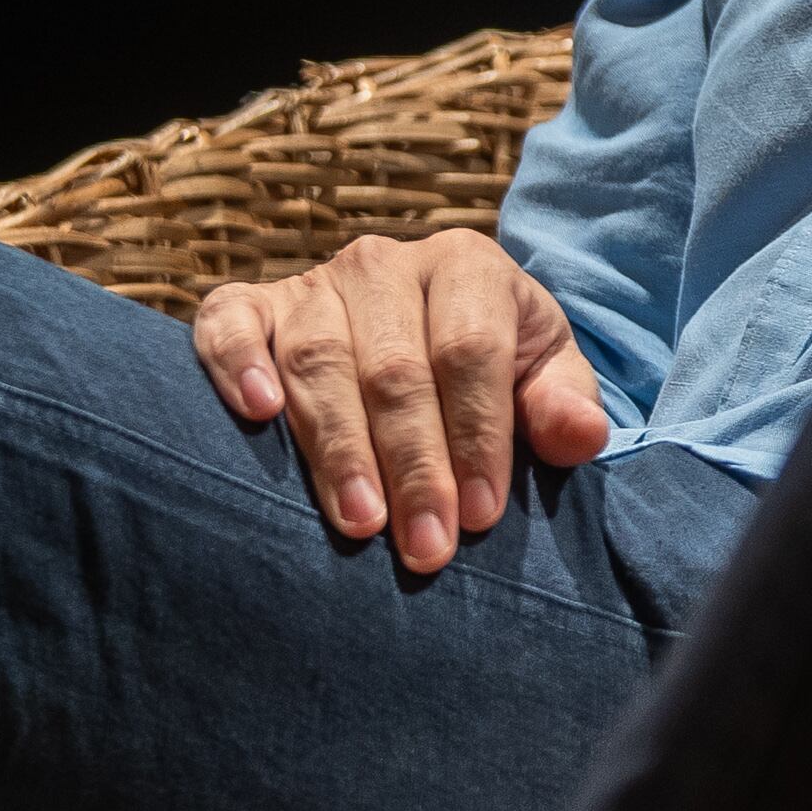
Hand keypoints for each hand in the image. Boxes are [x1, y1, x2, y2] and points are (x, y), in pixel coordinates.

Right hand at [192, 231, 608, 572]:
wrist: (420, 329)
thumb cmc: (490, 369)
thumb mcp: (542, 376)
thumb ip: (564, 405)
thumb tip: (581, 438)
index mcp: (467, 266)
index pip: (470, 352)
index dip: (477, 435)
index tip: (480, 516)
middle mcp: (385, 264)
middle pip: (394, 367)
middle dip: (414, 464)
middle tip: (425, 546)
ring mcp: (314, 282)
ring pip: (318, 359)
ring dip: (337, 447)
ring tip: (360, 521)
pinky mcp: (254, 305)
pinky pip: (230, 322)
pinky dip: (238, 364)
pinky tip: (257, 415)